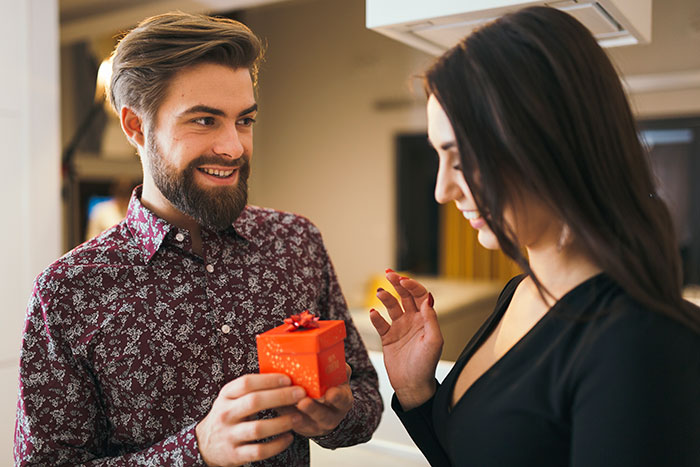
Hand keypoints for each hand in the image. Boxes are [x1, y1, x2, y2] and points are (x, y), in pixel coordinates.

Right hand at [195, 373, 305, 466]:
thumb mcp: (231, 398)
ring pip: (258, 429)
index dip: (269, 380)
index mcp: (226, 396)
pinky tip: (288, 438)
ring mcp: (229, 435)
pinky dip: (277, 445)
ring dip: (281, 422)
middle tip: (300, 394)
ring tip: (297, 417)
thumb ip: (251, 389)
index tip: (288, 379)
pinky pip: (259, 451)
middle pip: (254, 402)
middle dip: (281, 397)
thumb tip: (283, 378)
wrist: (205, 445)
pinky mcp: (235, 455)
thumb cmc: (227, 416)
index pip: (246, 383)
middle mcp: (225, 414)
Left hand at [279, 364, 353, 436]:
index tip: (331, 393)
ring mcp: (315, 425)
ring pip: (305, 422)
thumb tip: (331, 353)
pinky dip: (283, 415)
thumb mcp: (339, 379)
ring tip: (286, 404)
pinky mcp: (300, 428)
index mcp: (342, 402)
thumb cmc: (331, 388)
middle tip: (303, 401)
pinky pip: (290, 423)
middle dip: (313, 409)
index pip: (342, 400)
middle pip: (323, 416)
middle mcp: (331, 417)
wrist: (327, 411)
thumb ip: (338, 368)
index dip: (337, 397)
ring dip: (294, 414)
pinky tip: (276, 405)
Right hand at [369, 272, 442, 409]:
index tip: (403, 281)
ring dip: (386, 297)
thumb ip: (431, 320)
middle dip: (397, 283)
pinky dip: (375, 316)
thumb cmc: (426, 366)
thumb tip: (427, 299)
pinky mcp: (388, 337)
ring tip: (380, 293)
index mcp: (426, 319)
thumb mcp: (433, 342)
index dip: (412, 285)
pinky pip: (380, 323)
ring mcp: (399, 327)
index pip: (419, 295)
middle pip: (404, 295)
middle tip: (388, 274)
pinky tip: (373, 313)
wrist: (412, 386)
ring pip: (391, 306)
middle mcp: (413, 320)